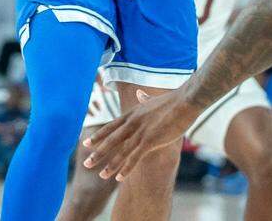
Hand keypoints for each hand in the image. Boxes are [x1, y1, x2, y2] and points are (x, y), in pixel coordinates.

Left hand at [82, 89, 198, 181]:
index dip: (98, 136)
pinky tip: (118, 178)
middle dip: (98, 153)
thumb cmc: (173, 100)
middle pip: (111, 140)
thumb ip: (144, 99)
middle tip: (86, 163)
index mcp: (133, 114)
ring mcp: (140, 132)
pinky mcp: (150, 140)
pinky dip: (126, 169)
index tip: (86, 143)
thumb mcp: (154, 99)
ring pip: (121, 151)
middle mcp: (133, 123)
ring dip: (110, 165)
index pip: (111, 127)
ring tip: (101, 175)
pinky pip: (134, 157)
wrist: (185, 101)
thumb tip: (139, 93)